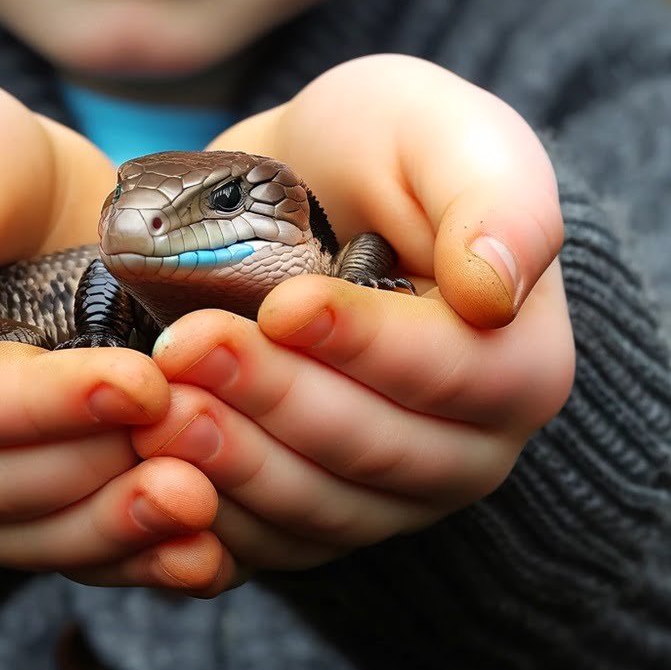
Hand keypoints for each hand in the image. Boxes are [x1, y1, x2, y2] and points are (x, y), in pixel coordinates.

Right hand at [0, 73, 234, 593]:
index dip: (31, 408)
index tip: (134, 382)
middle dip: (90, 473)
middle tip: (195, 443)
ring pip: (26, 534)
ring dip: (117, 529)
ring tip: (206, 504)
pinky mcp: (12, 488)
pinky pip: (61, 540)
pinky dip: (129, 550)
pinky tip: (200, 549)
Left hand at [132, 56, 572, 574]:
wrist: (305, 183)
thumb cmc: (379, 145)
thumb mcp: (442, 133)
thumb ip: (494, 199)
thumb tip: (494, 290)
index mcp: (518, 357)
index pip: (458, 374)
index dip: (368, 345)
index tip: (285, 304)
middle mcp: (465, 443)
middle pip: (378, 451)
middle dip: (277, 397)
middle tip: (189, 346)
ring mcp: (389, 489)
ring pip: (318, 505)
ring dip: (232, 458)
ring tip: (157, 401)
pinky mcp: (316, 507)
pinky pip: (268, 536)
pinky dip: (209, 508)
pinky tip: (152, 459)